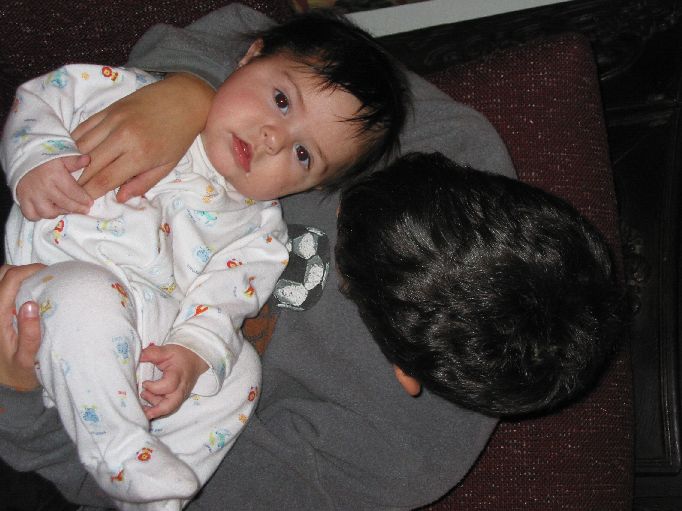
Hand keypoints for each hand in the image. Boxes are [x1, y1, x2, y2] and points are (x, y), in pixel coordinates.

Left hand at [0, 264, 45, 390]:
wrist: (8, 386)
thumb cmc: (20, 373)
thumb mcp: (26, 359)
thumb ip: (29, 334)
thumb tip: (31, 304)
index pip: (10, 279)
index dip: (30, 270)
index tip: (51, 273)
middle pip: (2, 273)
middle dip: (24, 269)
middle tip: (46, 277)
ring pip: (1, 279)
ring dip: (19, 276)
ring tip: (40, 284)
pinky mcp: (0, 315)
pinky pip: (5, 289)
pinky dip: (18, 284)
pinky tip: (32, 293)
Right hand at [16, 156, 92, 219]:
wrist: (21, 159)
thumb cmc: (44, 159)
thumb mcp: (60, 156)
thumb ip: (74, 161)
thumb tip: (87, 160)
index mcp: (54, 175)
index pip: (73, 191)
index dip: (83, 199)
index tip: (90, 203)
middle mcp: (43, 187)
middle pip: (64, 204)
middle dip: (77, 208)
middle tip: (84, 210)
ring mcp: (31, 195)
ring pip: (48, 212)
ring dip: (59, 213)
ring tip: (66, 209)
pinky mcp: (22, 200)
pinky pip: (31, 215)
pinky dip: (39, 216)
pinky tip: (48, 210)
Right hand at [72, 73, 214, 201]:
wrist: (184, 100)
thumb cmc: (178, 136)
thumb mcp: (167, 166)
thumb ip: (142, 183)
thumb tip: (119, 198)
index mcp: (140, 154)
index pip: (105, 179)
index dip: (90, 193)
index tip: (83, 202)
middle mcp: (122, 137)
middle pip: (88, 165)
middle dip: (78, 181)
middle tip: (72, 192)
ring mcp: (112, 120)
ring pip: (81, 146)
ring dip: (72, 162)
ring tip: (70, 174)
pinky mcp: (107, 109)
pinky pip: (83, 128)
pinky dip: (75, 142)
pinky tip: (73, 153)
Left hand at [139, 343, 208, 419]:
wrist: (195, 360)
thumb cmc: (180, 355)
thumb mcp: (167, 350)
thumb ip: (152, 353)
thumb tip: (138, 357)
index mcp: (178, 375)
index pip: (168, 386)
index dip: (154, 387)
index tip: (144, 383)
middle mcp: (180, 388)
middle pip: (172, 405)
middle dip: (156, 410)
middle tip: (143, 410)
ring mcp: (180, 395)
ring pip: (169, 408)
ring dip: (154, 409)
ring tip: (144, 397)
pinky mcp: (178, 399)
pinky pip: (168, 407)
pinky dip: (157, 409)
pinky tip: (147, 407)